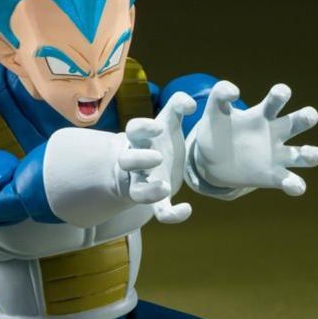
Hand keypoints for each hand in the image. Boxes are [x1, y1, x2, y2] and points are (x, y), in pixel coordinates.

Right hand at [118, 92, 196, 222]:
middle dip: (139, 159)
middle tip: (158, 157)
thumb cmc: (161, 140)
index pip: (132, 130)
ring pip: (137, 192)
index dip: (142, 128)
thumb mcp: (170, 120)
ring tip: (165, 187)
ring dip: (148, 191)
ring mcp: (144, 184)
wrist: (155, 166)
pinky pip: (160, 213)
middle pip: (127, 161)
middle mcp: (137, 163)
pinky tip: (187, 209)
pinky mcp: (157, 202)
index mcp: (140, 140)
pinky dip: (172, 215)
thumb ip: (178, 104)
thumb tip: (190, 103)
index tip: (158, 128)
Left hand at [190, 81, 317, 194]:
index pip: (277, 100)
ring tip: (309, 154)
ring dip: (311, 154)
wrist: (210, 161)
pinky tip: (294, 186)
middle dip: (307, 117)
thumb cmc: (216, 131)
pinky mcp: (272, 177)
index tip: (278, 94)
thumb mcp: (213, 111)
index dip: (281, 94)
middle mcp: (275, 132)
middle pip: (299, 121)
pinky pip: (290, 181)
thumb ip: (219, 95)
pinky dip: (295, 185)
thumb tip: (231, 92)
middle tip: (310, 115)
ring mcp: (276, 156)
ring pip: (304, 154)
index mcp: (262, 114)